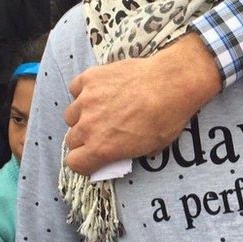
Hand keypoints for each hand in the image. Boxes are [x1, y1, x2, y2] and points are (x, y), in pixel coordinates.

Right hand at [64, 33, 221, 174]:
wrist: (171, 83)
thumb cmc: (167, 117)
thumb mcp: (150, 148)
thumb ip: (126, 153)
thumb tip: (119, 151)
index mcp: (101, 148)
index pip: (74, 163)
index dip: (84, 162)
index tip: (93, 157)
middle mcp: (88, 126)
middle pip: (71, 140)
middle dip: (85, 140)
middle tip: (102, 132)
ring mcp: (86, 100)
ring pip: (71, 115)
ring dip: (82, 116)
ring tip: (101, 110)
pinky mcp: (89, 78)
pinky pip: (75, 89)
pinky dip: (83, 91)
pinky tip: (100, 90)